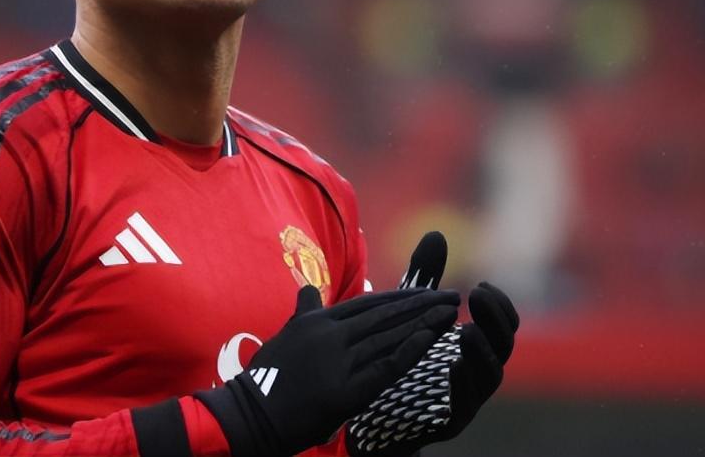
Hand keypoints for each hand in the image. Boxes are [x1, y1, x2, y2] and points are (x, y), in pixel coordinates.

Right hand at [196, 285, 459, 456]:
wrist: (252, 415)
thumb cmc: (267, 378)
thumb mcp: (283, 336)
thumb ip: (302, 312)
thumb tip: (307, 289)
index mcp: (318, 322)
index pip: (368, 304)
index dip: (400, 298)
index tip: (426, 292)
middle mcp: (331, 335)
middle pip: (385, 315)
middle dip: (421, 304)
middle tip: (451, 295)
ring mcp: (339, 361)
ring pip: (391, 336)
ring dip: (425, 322)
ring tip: (451, 312)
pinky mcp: (348, 389)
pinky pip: (387, 365)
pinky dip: (412, 349)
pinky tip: (432, 338)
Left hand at [346, 232, 519, 455]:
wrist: (375, 408)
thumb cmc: (403, 354)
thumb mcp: (411, 312)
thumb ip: (425, 277)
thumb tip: (436, 233)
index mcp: (477, 345)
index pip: (503, 324)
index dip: (499, 305)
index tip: (481, 284)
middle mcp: (479, 371)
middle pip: (503, 346)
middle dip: (495, 320)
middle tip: (476, 295)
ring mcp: (467, 399)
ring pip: (489, 377)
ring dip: (482, 353)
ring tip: (467, 330)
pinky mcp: (447, 422)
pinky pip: (463, 406)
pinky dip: (462, 386)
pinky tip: (452, 366)